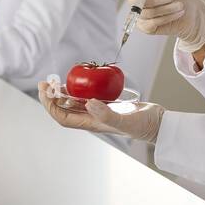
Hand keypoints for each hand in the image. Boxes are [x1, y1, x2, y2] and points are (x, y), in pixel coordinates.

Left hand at [37, 79, 164, 143]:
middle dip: (52, 98)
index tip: (45, 91)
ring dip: (63, 93)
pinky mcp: (108, 104)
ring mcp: (99, 111)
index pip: (63, 117)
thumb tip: (87, 103)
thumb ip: (107, 114)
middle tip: (46, 82)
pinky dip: (81, 89)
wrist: (159, 123)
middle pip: (65, 109)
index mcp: (91, 125)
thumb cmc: (143, 125)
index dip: (50, 106)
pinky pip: (88, 96)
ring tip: (57, 81)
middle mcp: (92, 119)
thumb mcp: (126, 120)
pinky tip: (82, 80)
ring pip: (75, 103)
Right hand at [123, 0, 204, 50]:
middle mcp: (137, 1)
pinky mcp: (146, 27)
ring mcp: (140, 15)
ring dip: (167, 9)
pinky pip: (152, 24)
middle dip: (157, 0)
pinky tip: (176, 13)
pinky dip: (167, 18)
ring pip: (147, 14)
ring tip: (179, 5)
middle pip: (137, 2)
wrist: (191, 9)